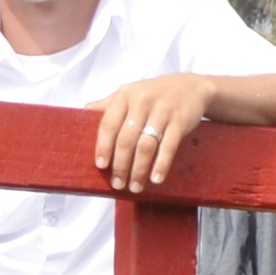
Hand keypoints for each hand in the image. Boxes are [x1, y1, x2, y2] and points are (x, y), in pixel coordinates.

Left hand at [90, 75, 217, 193]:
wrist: (193, 87)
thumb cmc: (155, 94)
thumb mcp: (131, 93)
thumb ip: (108, 104)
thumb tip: (82, 113)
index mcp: (125, 95)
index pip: (108, 123)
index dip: (103, 146)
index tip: (100, 165)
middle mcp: (142, 101)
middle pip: (126, 139)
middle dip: (120, 165)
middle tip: (118, 184)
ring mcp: (162, 110)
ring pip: (145, 145)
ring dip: (138, 170)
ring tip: (135, 187)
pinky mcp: (180, 120)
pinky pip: (168, 146)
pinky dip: (161, 165)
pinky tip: (156, 179)